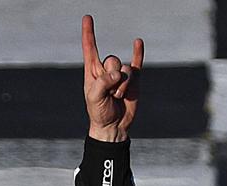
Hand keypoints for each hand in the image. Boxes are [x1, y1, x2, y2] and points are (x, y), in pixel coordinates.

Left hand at [81, 15, 143, 142]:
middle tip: (110, 94)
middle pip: (112, 60)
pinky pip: (137, 63)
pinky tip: (137, 42)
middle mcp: (106, 69)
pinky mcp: (134, 79)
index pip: (90, 48)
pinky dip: (139, 53)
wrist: (114, 126)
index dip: (89, 33)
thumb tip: (120, 73)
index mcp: (93, 72)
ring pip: (126, 68)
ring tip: (118, 97)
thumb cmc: (99, 113)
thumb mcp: (94, 98)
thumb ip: (103, 82)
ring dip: (123, 86)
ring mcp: (121, 73)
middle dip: (112, 78)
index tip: (87, 18)